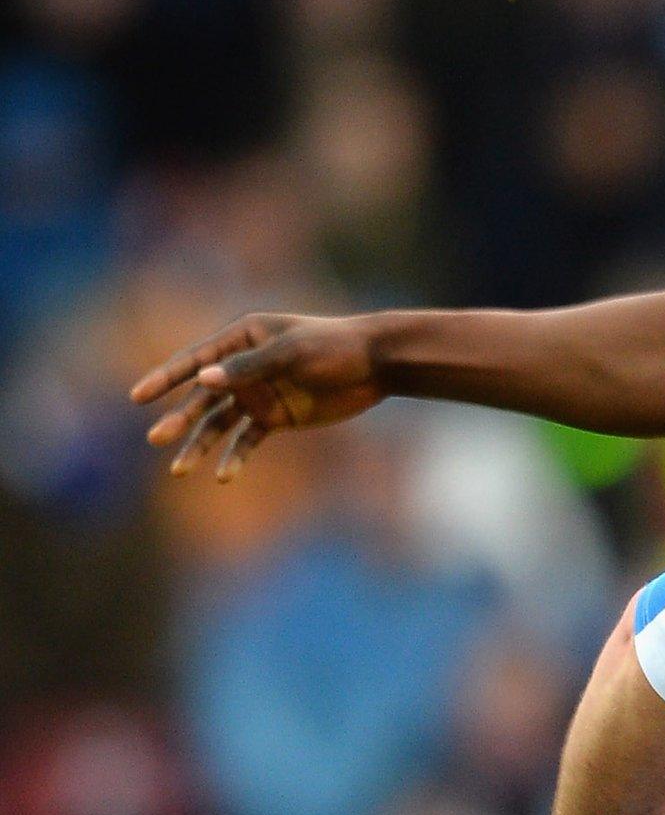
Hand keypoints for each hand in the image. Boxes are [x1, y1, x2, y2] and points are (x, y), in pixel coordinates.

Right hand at [128, 312, 386, 480]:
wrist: (376, 365)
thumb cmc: (334, 348)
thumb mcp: (292, 353)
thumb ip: (249, 367)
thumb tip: (203, 378)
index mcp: (243, 339)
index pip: (195, 360)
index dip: (165, 377)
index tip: (137, 396)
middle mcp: (244, 367)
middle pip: (202, 396)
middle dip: (179, 417)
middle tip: (157, 438)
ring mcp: (259, 393)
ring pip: (219, 422)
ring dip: (199, 443)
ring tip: (179, 470)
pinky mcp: (277, 416)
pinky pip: (248, 439)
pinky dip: (235, 456)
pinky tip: (224, 475)